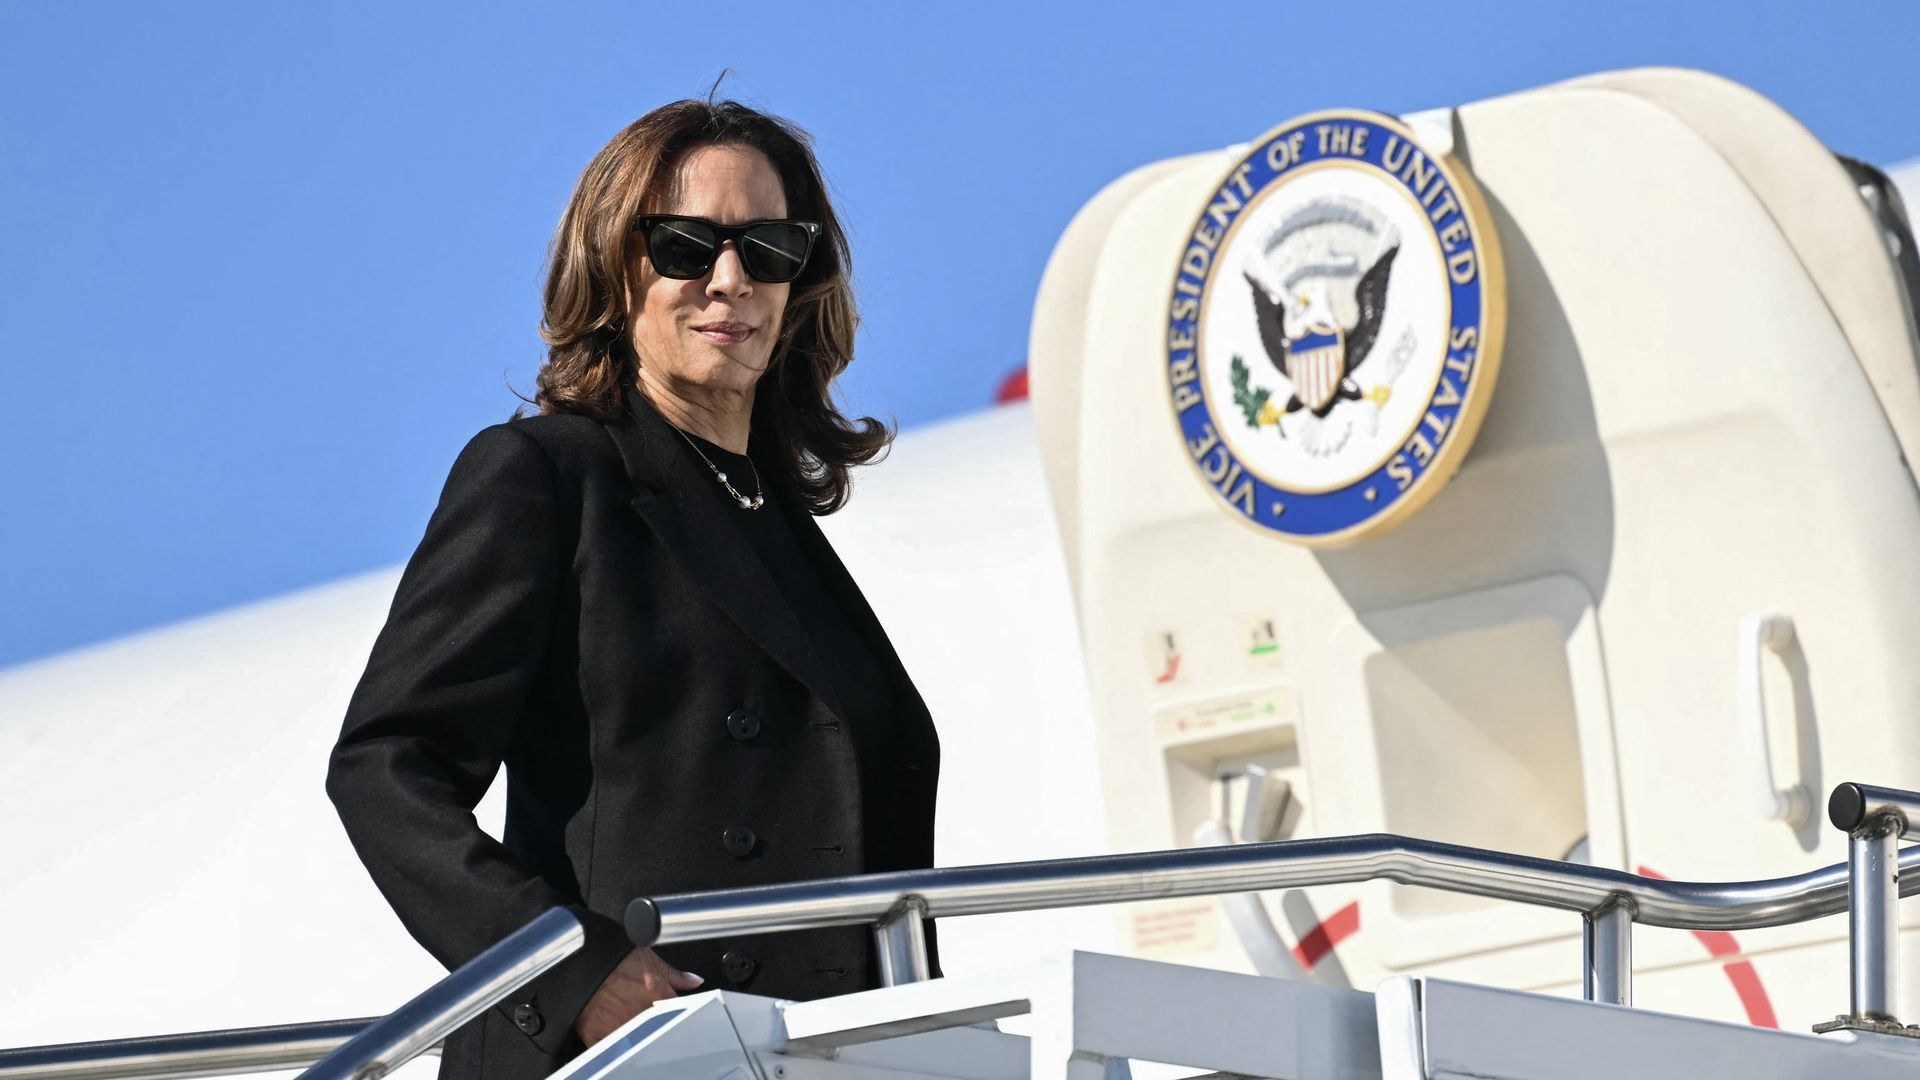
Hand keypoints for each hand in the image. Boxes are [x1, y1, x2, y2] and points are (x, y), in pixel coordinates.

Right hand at [573, 947, 705, 1045]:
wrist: (579, 958)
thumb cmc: (613, 957)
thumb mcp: (648, 958)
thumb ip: (674, 974)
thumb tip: (694, 981)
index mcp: (656, 994)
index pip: (676, 1011)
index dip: (673, 1011)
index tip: (669, 1010)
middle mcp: (638, 1013)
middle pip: (656, 1028)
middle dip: (654, 1022)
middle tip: (642, 1010)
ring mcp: (617, 1025)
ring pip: (635, 1041)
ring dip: (636, 1033)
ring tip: (627, 1018)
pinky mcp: (596, 1033)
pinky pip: (609, 1048)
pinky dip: (612, 1044)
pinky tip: (612, 1032)